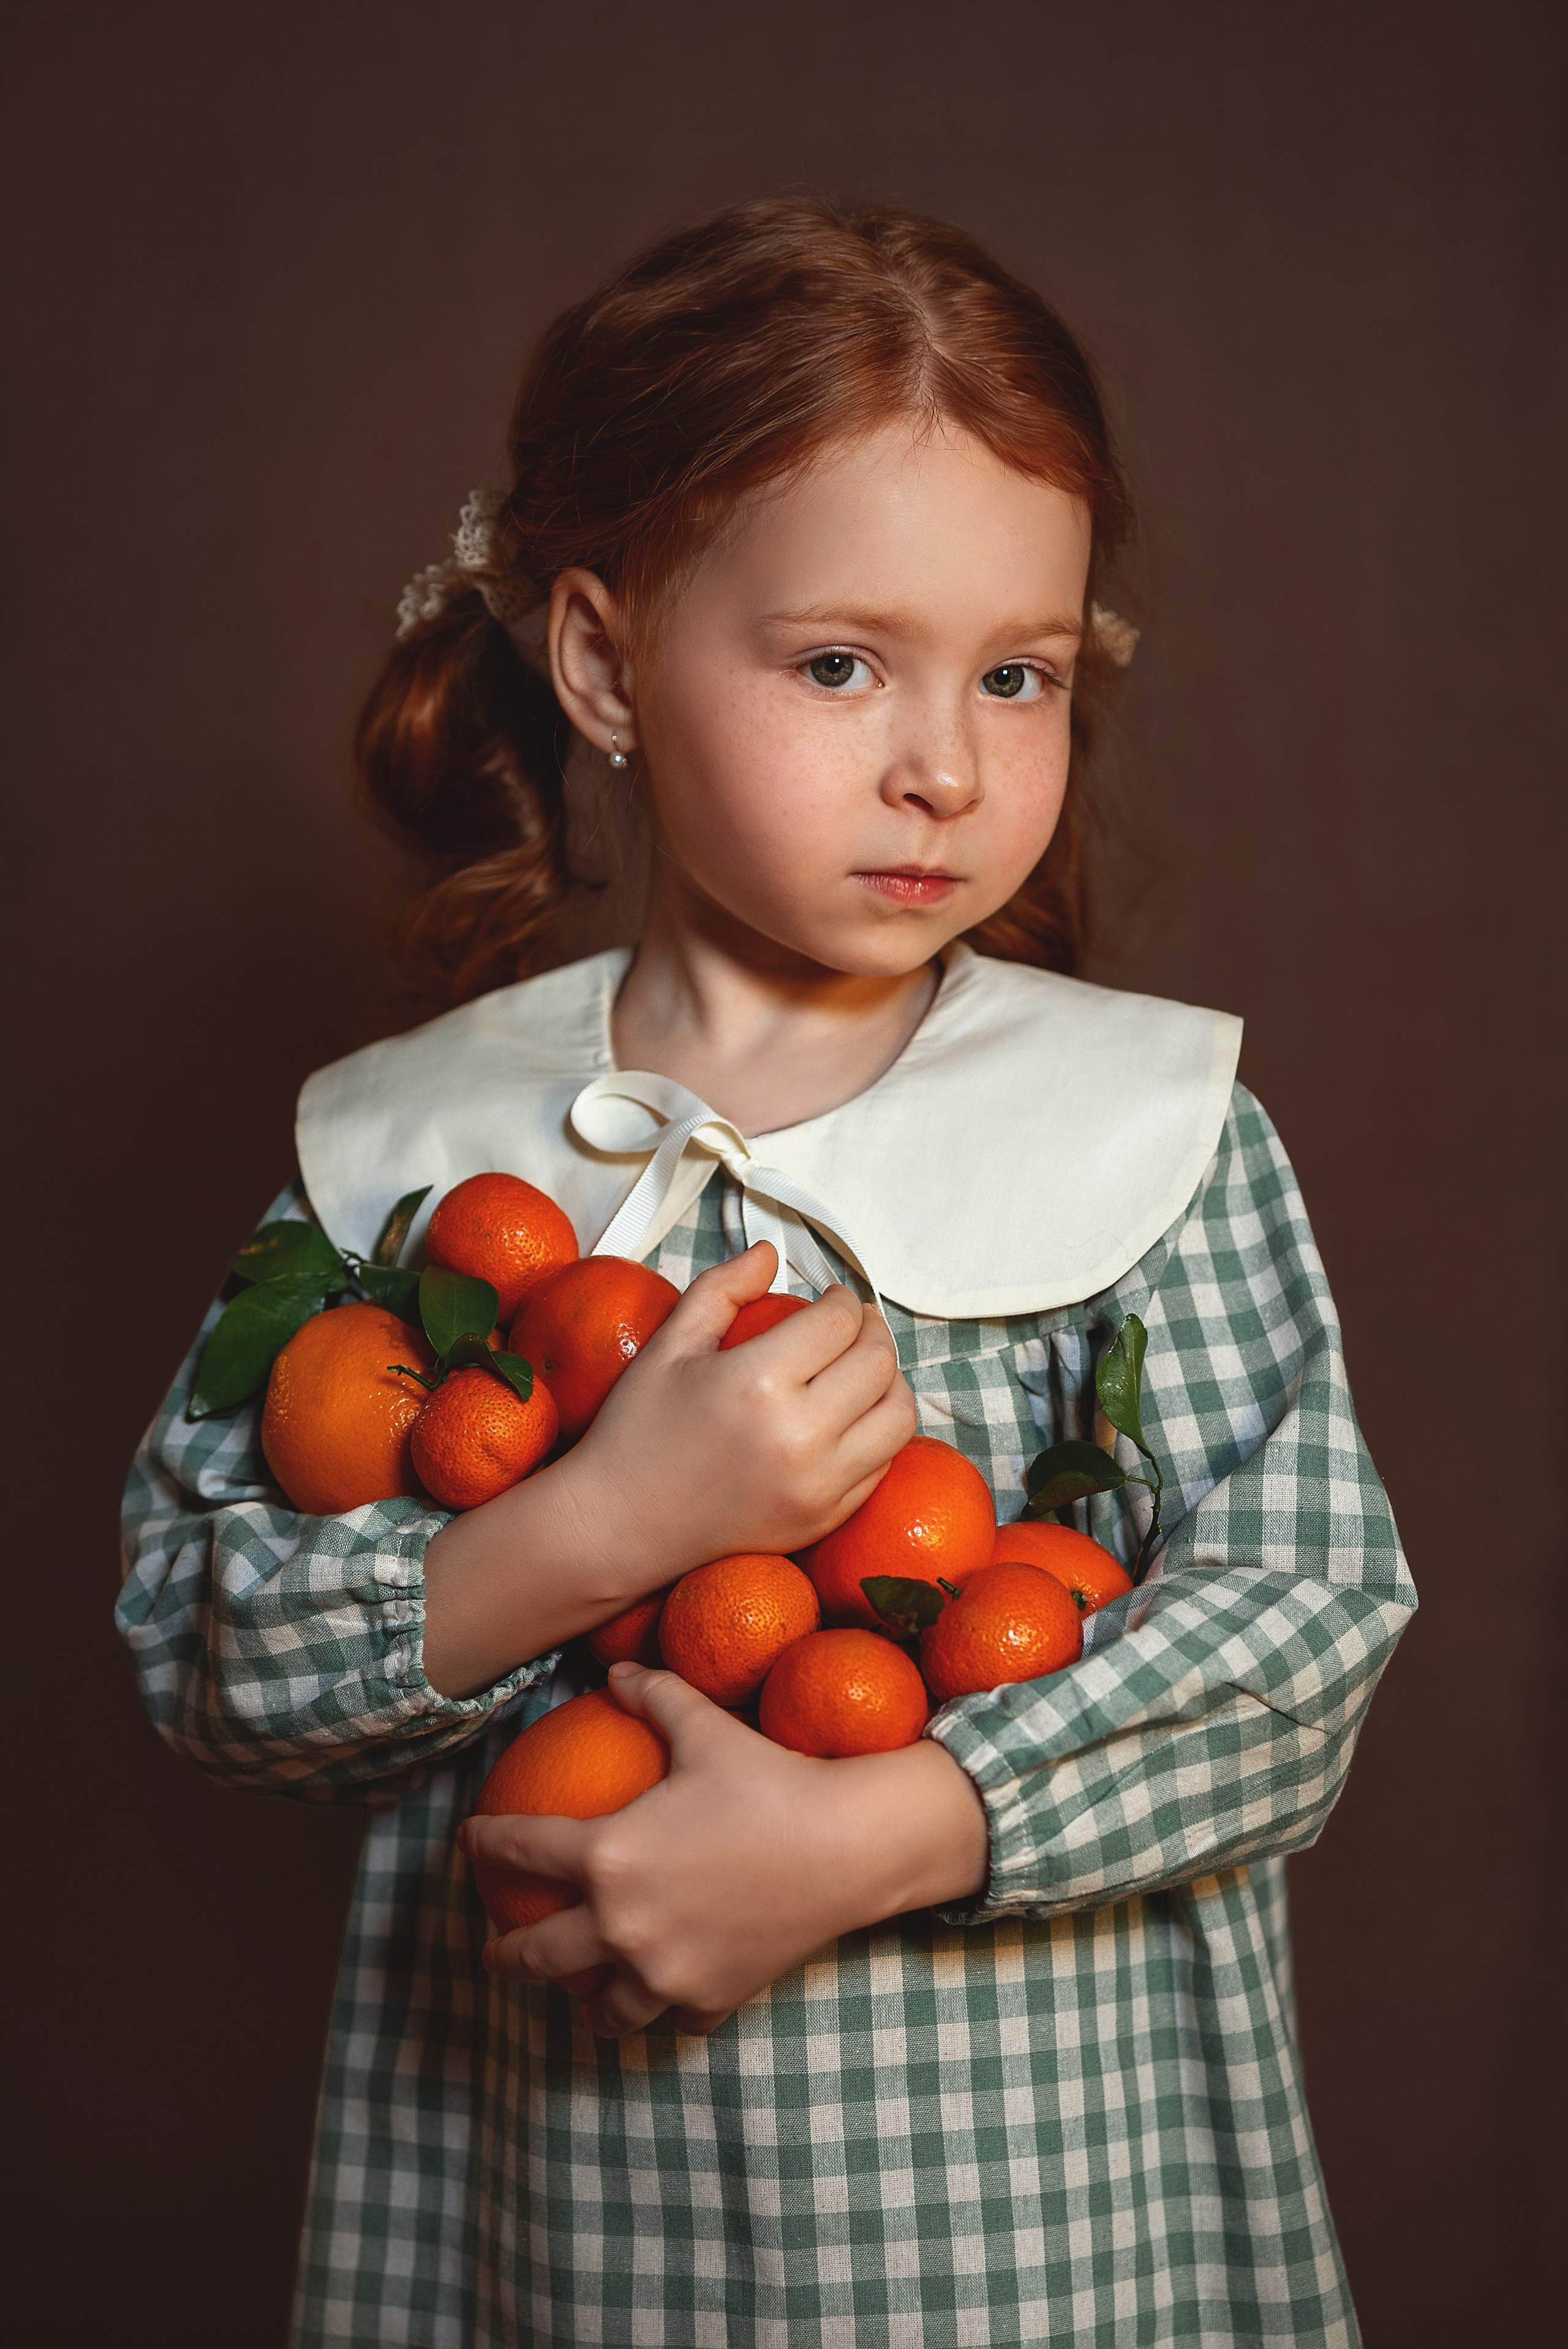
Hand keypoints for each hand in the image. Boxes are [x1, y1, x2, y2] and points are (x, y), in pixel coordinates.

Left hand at [461, 1660, 990, 2036]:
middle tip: (494, 1947)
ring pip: (599, 2008)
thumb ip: (653, 1696)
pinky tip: (661, 1992)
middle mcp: (621, 1927)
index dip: (485, 1843)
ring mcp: (663, 1974)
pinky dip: (661, 2007)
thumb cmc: (771, 1781)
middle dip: (505, 1953)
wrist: (848, 1847)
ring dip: (580, 1997)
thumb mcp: (704, 1729)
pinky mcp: (707, 2000)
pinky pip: (669, 2018)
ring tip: (578, 1985)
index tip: (471, 1841)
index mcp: (606, 1857)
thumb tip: (617, 1668)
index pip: (520, 1851)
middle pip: (536, 1955)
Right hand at [565, 1241, 915, 1573]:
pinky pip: (883, 1463)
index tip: (830, 1297)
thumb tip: (771, 1252)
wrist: (621, 1525)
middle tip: (852, 1324)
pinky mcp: (825, 1518)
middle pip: (878, 1362)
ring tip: (863, 1368)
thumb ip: (723, 1288)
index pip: (838, 1322)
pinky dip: (878, 1431)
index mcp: (757, 1382)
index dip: (842, 1299)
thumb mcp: (669, 1346)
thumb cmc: (636, 1431)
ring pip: (897, 1415)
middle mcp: (799, 1435)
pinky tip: (851, 1416)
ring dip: (889, 1381)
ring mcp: (819, 1484)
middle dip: (872, 1330)